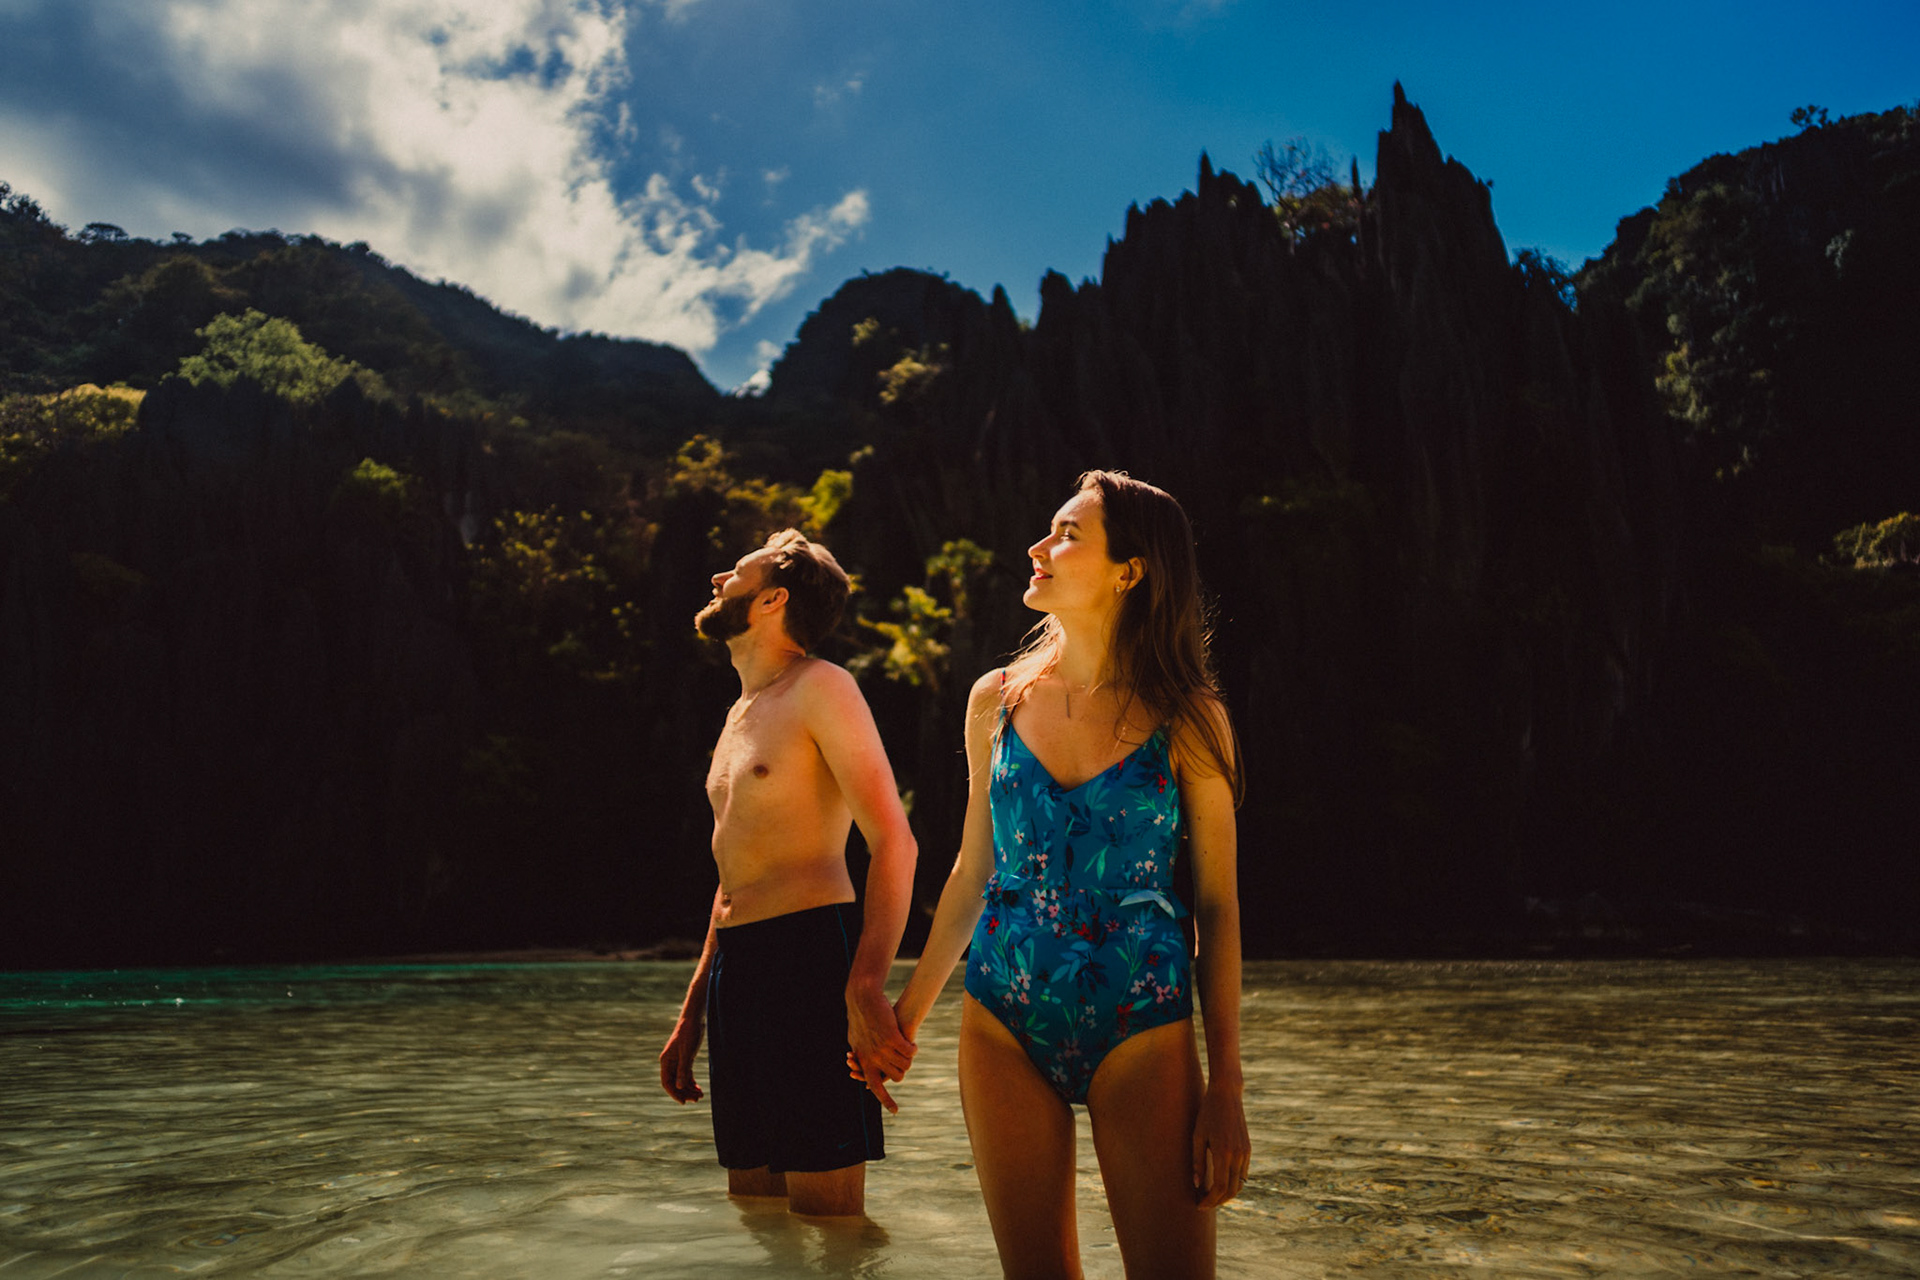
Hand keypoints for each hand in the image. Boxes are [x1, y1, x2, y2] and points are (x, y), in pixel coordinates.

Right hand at [658, 1018, 703, 1102]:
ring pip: (681, 1079)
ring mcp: (677, 1060)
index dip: (674, 1093)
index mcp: (666, 1061)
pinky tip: (698, 1088)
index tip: (683, 1102)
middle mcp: (670, 1062)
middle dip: (684, 1092)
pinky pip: (686, 1074)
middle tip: (696, 1099)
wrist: (694, 1019)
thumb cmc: (689, 1033)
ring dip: (689, 1088)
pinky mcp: (685, 1058)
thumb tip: (678, 1087)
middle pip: (674, 1083)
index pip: (667, 1082)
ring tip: (700, 1095)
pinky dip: (691, 1082)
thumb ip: (683, 1070)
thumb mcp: (687, 1053)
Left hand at [845, 980, 915, 1113]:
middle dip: (903, 1069)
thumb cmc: (860, 1018)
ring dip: (908, 1058)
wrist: (863, 998)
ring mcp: (882, 1049)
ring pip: (905, 1064)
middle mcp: (873, 1059)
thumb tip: (860, 1067)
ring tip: (909, 1049)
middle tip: (905, 1060)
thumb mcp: (855, 1039)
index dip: (886, 1101)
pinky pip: (909, 1051)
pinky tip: (912, 1043)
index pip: (876, 1088)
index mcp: (864, 1061)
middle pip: (897, 1076)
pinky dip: (912, 1048)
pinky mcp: (893, 1038)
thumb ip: (860, 1055)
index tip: (896, 1111)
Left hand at [1190, 1081, 1249, 1207]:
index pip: (1219, 1188)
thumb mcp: (1197, 1136)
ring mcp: (1245, 1153)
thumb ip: (1197, 1161)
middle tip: (1203, 1204)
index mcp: (1223, 1153)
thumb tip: (1196, 1185)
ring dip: (1226, 1194)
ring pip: (1239, 1184)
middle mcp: (1238, 1155)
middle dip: (1217, 1201)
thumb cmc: (1207, 1113)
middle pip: (1231, 1190)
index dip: (1210, 1200)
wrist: (1227, 1095)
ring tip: (1210, 1195)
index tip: (1199, 1205)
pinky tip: (1220, 1182)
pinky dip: (1233, 1183)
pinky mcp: (1248, 1149)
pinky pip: (1243, 1173)